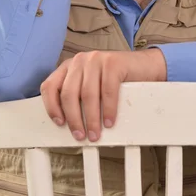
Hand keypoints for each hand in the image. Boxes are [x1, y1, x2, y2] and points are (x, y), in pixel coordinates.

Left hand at [40, 49, 166, 140]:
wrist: (145, 67)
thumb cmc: (117, 80)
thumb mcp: (92, 85)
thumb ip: (78, 96)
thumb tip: (69, 124)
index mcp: (70, 67)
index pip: (49, 86)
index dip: (52, 107)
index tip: (60, 123)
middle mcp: (80, 61)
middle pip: (69, 94)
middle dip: (74, 119)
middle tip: (80, 135)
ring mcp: (96, 59)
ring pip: (87, 95)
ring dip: (91, 119)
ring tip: (95, 134)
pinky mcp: (113, 63)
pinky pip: (107, 91)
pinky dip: (108, 110)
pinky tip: (110, 122)